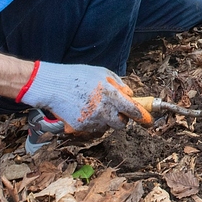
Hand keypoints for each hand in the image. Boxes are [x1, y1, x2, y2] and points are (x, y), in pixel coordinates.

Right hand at [17, 61, 151, 132]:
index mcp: (110, 94)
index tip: (148, 120)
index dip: (142, 116)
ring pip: (106, 126)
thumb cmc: (78, 76)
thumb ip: (119, 84)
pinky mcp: (80, 127)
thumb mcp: (102, 73)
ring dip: (106, 119)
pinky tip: (84, 109)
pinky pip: (93, 127)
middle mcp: (102, 109)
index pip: (132, 109)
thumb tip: (130, 94)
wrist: (53, 86)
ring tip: (94, 105)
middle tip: (116, 110)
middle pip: (121, 124)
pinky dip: (93, 121)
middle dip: (122, 119)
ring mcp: (91, 120)